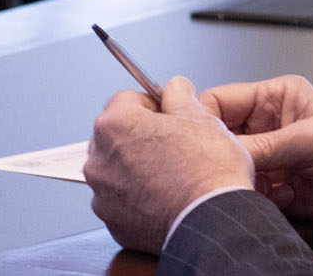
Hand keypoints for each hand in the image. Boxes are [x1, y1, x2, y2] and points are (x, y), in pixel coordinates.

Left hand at [85, 77, 254, 253]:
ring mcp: (103, 195)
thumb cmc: (207, 171)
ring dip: (137, 167)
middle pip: (117, 135)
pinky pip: (122, 201)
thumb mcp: (201, 117)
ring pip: (117, 170)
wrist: (212, 221)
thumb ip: (180, 96)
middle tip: (173, 144)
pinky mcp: (113, 223)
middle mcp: (100, 159)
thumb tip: (176, 88)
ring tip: (171, 174)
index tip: (168, 115)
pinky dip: (138, 198)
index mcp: (116, 125)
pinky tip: (165, 196)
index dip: (153, 105)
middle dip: (140, 136)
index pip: (126, 99)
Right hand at [200, 75, 312, 226]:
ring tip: (267, 186)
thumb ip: (263, 145)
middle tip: (231, 169)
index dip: (204, 119)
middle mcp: (273, 125)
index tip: (196, 141)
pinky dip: (262, 199)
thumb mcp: (310, 139)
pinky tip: (286, 197)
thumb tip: (220, 150)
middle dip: (226, 157)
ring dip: (246, 181)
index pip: (223, 101)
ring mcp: (277, 157)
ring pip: (237, 169)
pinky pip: (253, 193)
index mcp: (278, 97)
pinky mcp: (283, 187)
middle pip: (225, 139)